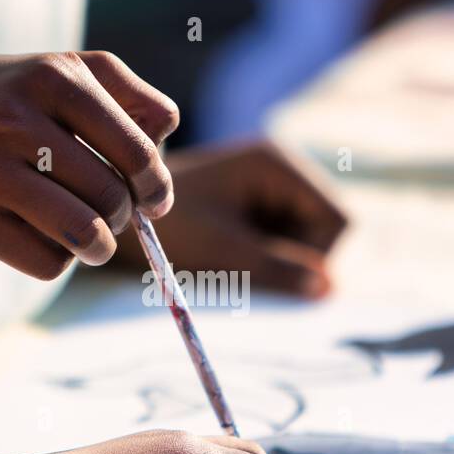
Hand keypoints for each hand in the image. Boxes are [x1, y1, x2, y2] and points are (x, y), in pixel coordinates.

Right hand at [0, 50, 179, 278]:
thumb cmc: (11, 97)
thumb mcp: (66, 71)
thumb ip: (130, 97)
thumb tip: (162, 151)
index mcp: (54, 77)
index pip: (137, 149)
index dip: (156, 184)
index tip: (154, 199)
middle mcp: (19, 120)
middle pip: (112, 196)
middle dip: (125, 215)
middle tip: (114, 213)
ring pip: (84, 234)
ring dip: (100, 246)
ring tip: (94, 237)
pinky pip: (47, 263)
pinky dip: (61, 259)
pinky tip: (48, 237)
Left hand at [114, 139, 347, 296]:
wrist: (117, 214)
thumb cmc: (167, 228)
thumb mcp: (225, 251)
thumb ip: (279, 268)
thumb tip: (329, 288)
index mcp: (276, 164)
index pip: (336, 218)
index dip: (319, 254)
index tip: (282, 276)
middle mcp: (279, 170)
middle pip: (323, 230)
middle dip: (296, 258)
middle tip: (250, 271)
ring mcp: (267, 189)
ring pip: (304, 241)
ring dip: (277, 261)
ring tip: (233, 263)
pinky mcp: (252, 208)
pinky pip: (281, 243)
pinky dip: (263, 259)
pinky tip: (230, 259)